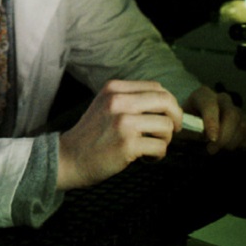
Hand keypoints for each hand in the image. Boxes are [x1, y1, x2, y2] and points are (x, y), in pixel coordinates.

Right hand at [57, 80, 183, 189]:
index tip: (168, 115)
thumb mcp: (105, 105)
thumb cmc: (91, 135)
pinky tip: (147, 158)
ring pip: (166, 125)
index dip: (169, 102)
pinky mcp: (127, 145)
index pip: (156, 87)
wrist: (69, 158)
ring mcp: (123, 123)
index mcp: (114, 89)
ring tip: (153, 147)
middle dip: (176, 117)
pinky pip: (160, 146)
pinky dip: (158, 154)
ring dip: (166, 139)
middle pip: (165, 101)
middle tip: (174, 130)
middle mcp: (118, 102)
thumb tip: (166, 104)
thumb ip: (130, 99)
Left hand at [185, 85, 245, 153]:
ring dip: (233, 142)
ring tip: (221, 150)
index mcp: (203, 96)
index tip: (211, 138)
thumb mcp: (181, 126)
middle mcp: (222, 99)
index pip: (210, 104)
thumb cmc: (186, 125)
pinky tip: (234, 149)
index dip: (212, 121)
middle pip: (232, 115)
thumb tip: (197, 137)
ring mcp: (237, 109)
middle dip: (224, 136)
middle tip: (212, 150)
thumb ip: (188, 130)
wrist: (193, 125)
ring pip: (244, 125)